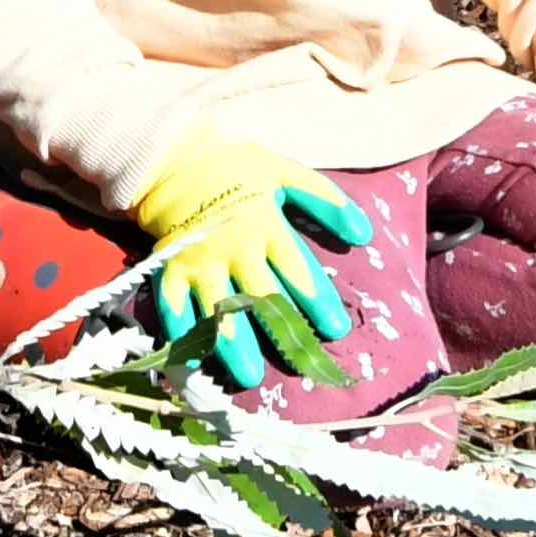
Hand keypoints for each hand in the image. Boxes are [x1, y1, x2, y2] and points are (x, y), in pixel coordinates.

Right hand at [135, 130, 374, 391]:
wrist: (176, 160)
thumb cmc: (239, 170)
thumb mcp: (287, 174)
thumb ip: (327, 202)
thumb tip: (364, 234)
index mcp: (265, 225)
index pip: (297, 271)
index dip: (318, 302)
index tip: (336, 330)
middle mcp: (234, 248)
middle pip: (261, 298)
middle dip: (283, 332)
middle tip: (302, 363)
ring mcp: (199, 261)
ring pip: (218, 309)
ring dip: (235, 345)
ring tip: (250, 376)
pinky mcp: (171, 269)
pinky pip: (174, 306)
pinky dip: (182, 333)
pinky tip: (194, 360)